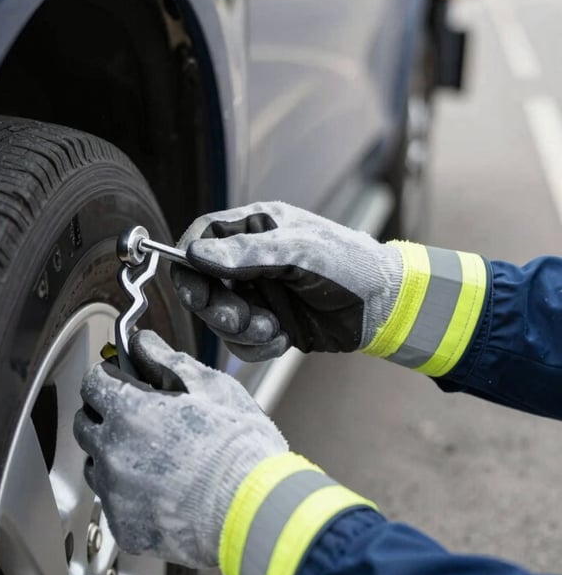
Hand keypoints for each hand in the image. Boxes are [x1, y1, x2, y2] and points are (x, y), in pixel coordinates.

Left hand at [73, 330, 287, 567]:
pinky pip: (113, 503)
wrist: (256, 512)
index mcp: (130, 411)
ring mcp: (115, 494)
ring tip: (154, 456)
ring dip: (113, 454)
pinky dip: (128, 494)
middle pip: (86, 423)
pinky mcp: (125, 527)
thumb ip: (166, 360)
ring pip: (95, 465)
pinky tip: (161, 489)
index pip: (93, 383)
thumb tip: (142, 343)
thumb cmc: (239, 448)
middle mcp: (113, 452)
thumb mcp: (210, 387)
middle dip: (105, 414)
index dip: (109, 377)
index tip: (123, 380)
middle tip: (140, 416)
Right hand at [172, 201, 402, 360]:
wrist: (385, 307)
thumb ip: (248, 254)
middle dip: (215, 305)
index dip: (189, 261)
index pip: (202, 237)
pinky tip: (281, 339)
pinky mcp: (267, 324)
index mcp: (255, 228)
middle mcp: (250, 260)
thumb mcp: (299, 252)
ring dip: (239, 329)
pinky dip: (255, 346)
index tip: (192, 285)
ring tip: (271, 328)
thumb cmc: (350, 265)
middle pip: (202, 282)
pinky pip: (239, 341)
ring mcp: (257, 293)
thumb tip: (196, 254)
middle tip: (236, 317)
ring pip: (218, 316)